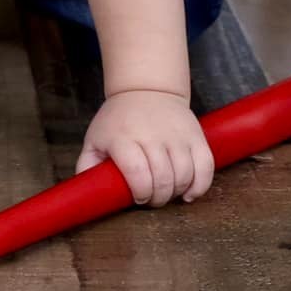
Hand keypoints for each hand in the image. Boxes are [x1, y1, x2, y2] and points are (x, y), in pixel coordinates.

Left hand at [76, 89, 214, 205]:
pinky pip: (206, 166)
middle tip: (151, 200)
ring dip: (176, 192)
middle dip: (158, 198)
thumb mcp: (95, 139)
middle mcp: (152, 134)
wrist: (146, 90)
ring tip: (167, 193)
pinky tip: (189, 194)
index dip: (140, 192)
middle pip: (163, 177)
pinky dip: (200, 186)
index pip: (137, 172)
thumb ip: (87, 166)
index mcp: (124, 137)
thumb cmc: (118, 121)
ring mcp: (177, 134)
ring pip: (185, 174)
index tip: (138, 198)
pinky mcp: (196, 136)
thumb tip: (85, 193)